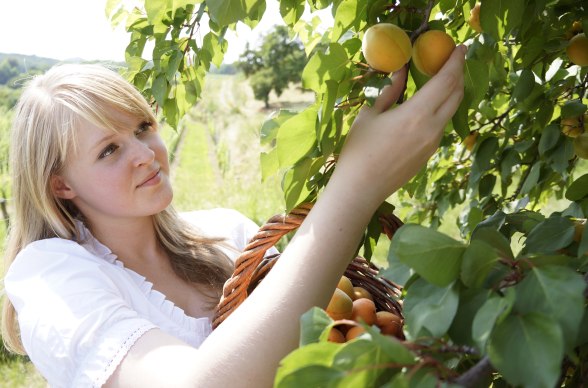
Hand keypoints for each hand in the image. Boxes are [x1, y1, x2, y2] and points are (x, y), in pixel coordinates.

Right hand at [331, 45, 466, 209]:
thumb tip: (402, 72)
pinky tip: (428, 106)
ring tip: (440, 81)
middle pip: (456, 95)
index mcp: (416, 114)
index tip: (460, 48)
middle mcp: (432, 128)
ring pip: (450, 111)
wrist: (361, 188)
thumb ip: (390, 91)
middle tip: (453, 61)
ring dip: (450, 93)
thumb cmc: (359, 150)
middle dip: (458, 74)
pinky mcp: (429, 154)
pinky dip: (440, 110)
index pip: (446, 81)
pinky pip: (441, 126)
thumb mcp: (370, 115)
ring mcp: (433, 143)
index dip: (456, 62)